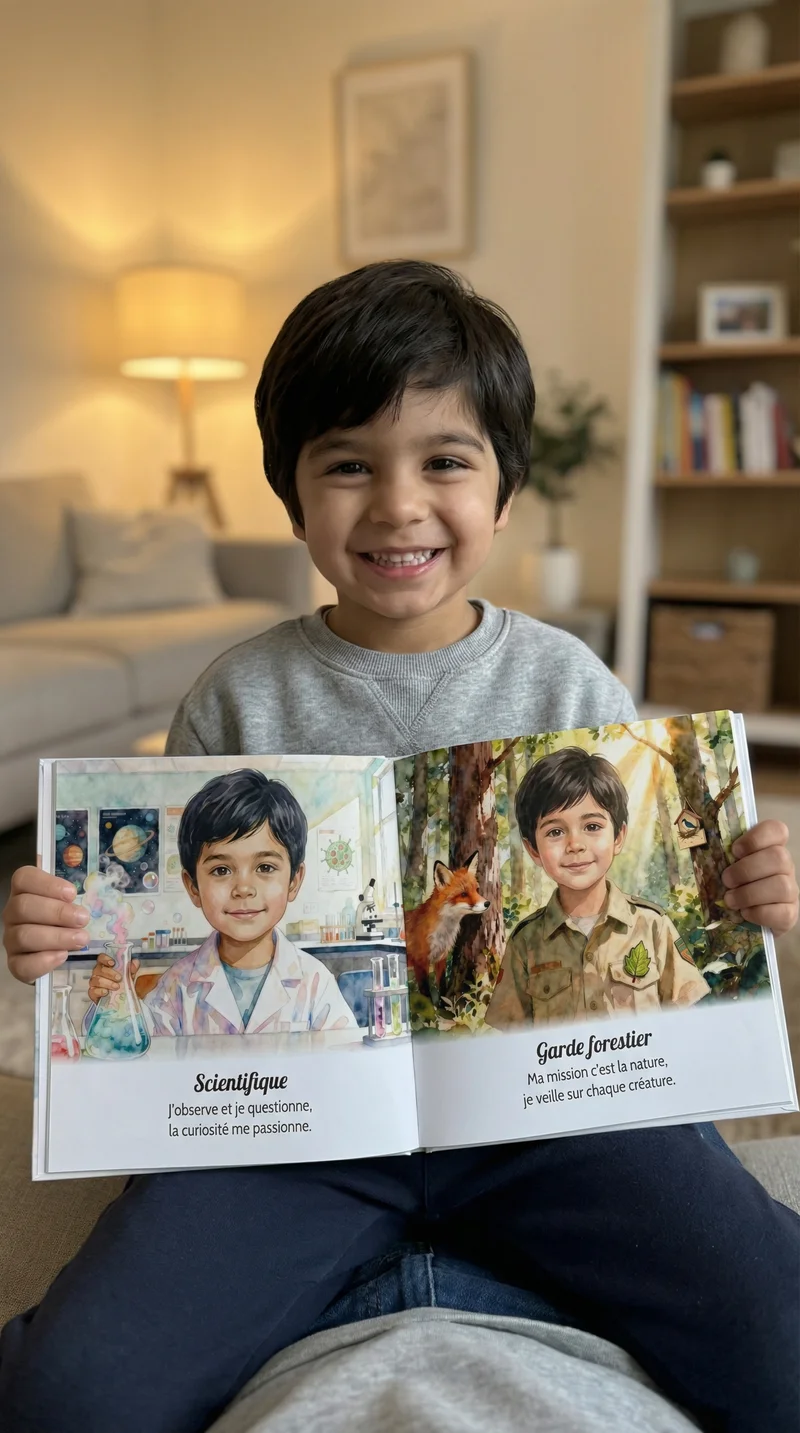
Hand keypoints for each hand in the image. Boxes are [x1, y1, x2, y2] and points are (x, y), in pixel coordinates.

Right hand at [4, 867, 91, 982]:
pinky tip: (62, 956)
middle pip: (23, 906)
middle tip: (82, 919)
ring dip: (56, 937)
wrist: (52, 953)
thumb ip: (72, 902)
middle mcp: (12, 914)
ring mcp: (10, 939)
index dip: (47, 884)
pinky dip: (43, 961)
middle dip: (57, 912)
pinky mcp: (14, 963)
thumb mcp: (69, 906)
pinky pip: (21, 964)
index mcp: (23, 892)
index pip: (24, 878)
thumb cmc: (63, 921)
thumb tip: (84, 910)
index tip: (72, 894)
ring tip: (81, 939)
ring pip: (23, 936)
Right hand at [88, 953, 139, 1003]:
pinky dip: (100, 991)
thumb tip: (135, 962)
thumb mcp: (130, 976)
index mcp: (105, 965)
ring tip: (116, 987)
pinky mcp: (93, 993)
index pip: (101, 958)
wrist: (121, 1000)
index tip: (113, 963)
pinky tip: (106, 992)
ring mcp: (94, 983)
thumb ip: (132, 968)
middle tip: (119, 978)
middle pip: (99, 969)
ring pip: (96, 980)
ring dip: (107, 983)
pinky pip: (93, 991)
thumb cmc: (123, 984)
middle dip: (109, 973)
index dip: (105, 959)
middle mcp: (97, 973)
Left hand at [722, 821, 798, 934]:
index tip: (735, 850)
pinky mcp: (790, 914)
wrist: (747, 919)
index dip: (757, 837)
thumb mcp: (728, 866)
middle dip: (746, 869)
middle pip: (778, 857)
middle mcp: (785, 867)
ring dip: (749, 893)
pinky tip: (745, 913)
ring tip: (730, 899)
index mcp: (770, 848)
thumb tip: (698, 848)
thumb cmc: (734, 886)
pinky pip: (782, 912)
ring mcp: (791, 891)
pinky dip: (759, 913)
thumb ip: (722, 854)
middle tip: (726, 880)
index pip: (777, 830)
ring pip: (781, 885)